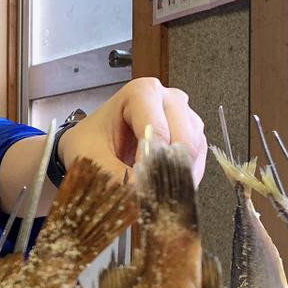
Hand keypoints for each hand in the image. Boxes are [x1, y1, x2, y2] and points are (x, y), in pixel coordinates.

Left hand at [57, 77, 207, 183]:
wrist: (91, 148)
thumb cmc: (89, 145)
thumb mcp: (92, 160)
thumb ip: (116, 176)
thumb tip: (143, 194)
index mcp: (142, 92)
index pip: (157, 129)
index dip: (150, 160)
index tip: (138, 180)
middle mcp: (168, 99)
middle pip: (184, 138)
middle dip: (167, 170)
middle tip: (149, 192)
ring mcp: (184, 117)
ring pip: (194, 150)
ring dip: (177, 176)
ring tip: (154, 191)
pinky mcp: (191, 137)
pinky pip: (197, 161)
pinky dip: (184, 179)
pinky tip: (164, 189)